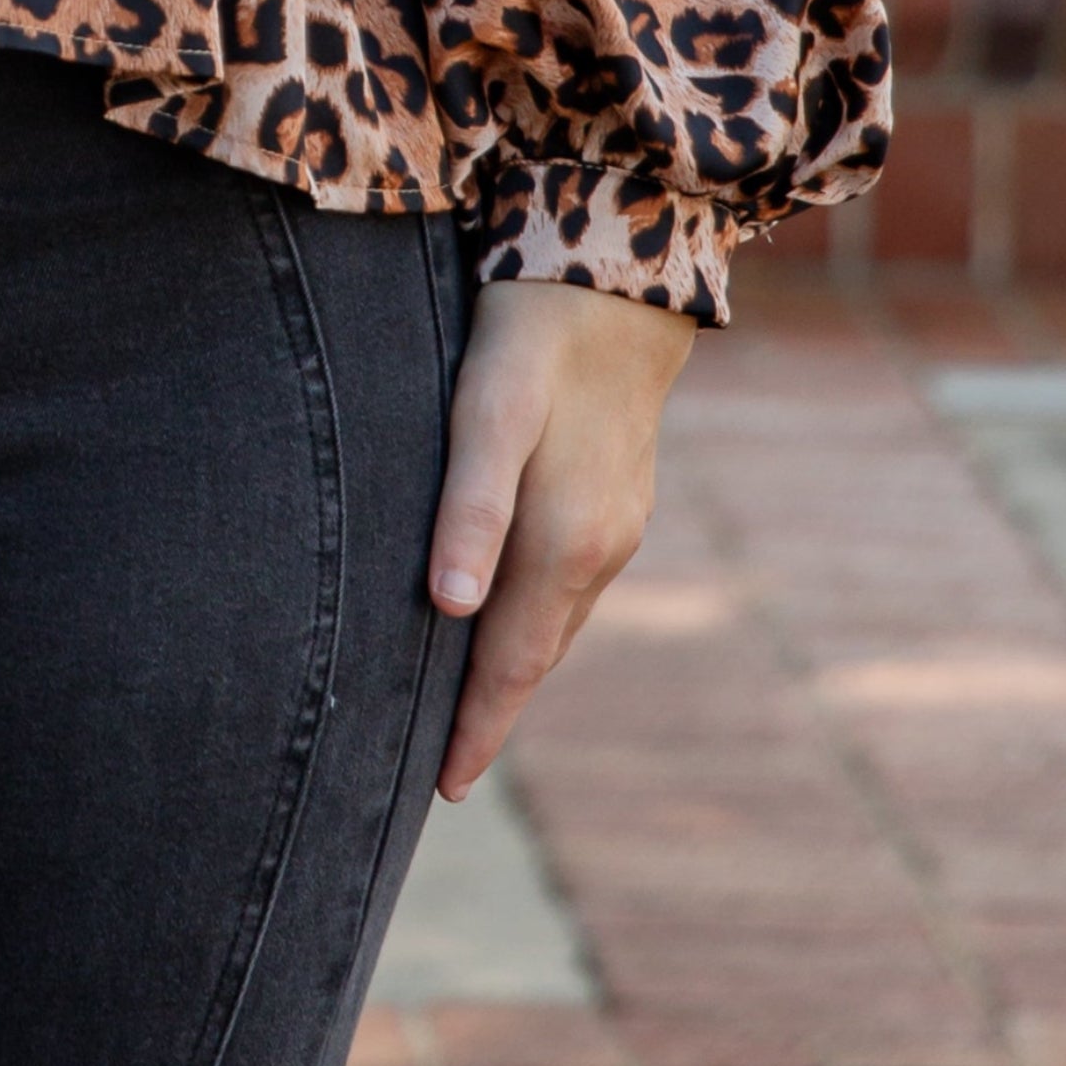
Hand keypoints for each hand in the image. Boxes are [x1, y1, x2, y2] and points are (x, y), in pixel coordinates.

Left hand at [426, 279, 694, 799]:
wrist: (620, 273)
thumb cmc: (534, 335)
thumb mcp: (488, 411)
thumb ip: (469, 507)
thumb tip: (450, 611)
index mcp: (566, 542)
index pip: (511, 665)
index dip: (477, 728)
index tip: (444, 792)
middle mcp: (601, 549)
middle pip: (536, 655)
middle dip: (493, 713)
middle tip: (445, 772)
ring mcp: (619, 524)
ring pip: (556, 621)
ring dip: (516, 669)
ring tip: (470, 710)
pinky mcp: (620, 496)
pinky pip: (572, 585)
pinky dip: (537, 620)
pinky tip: (509, 616)